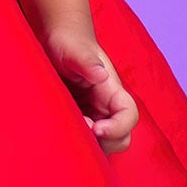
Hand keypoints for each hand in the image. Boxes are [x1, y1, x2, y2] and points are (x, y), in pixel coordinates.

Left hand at [41, 24, 138, 154]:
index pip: (128, 115)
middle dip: (104, 143)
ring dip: (88, 146)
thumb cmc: (69, 42)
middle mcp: (106, 107)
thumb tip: (101, 75)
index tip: (97, 129)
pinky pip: (83, 139)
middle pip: (120, 137)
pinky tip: (58, 134)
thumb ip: (87, 61)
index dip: (118, 127)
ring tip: (66, 133)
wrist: (57, 40)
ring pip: (101, 143)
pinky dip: (75, 143)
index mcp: (112, 91)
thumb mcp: (76, 50)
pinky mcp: (77, 120)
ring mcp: (92, 115)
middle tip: (78, 131)